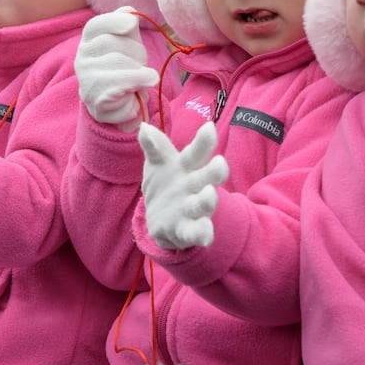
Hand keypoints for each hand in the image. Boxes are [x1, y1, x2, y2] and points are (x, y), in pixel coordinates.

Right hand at [75, 6, 158, 130]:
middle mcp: (81, 58)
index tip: (132, 23)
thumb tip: (129, 10)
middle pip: (110, 42)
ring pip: (117, 61)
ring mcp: (86, 78)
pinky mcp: (95, 98)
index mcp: (88, 42)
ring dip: (139, 69)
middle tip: (141, 62)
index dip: (113, 21)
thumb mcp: (127, 45)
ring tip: (142, 77)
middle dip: (135, 51)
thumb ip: (127, 28)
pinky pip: (121, 82)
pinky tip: (146, 83)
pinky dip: (139, 81)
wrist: (118, 106)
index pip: (95, 26)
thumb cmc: (123, 71)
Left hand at [139, 121, 228, 249]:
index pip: (196, 152)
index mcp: (188, 167)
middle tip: (220, 164)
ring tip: (210, 195)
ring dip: (208, 200)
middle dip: (215, 171)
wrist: (161, 218)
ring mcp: (192, 208)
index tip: (208, 127)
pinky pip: (195, 232)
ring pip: (203, 204)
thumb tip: (144, 127)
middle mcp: (195, 186)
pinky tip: (206, 237)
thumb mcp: (158, 164)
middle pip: (207, 176)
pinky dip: (202, 234)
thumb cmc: (166, 183)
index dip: (203, 141)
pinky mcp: (186, 229)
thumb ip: (155, 147)